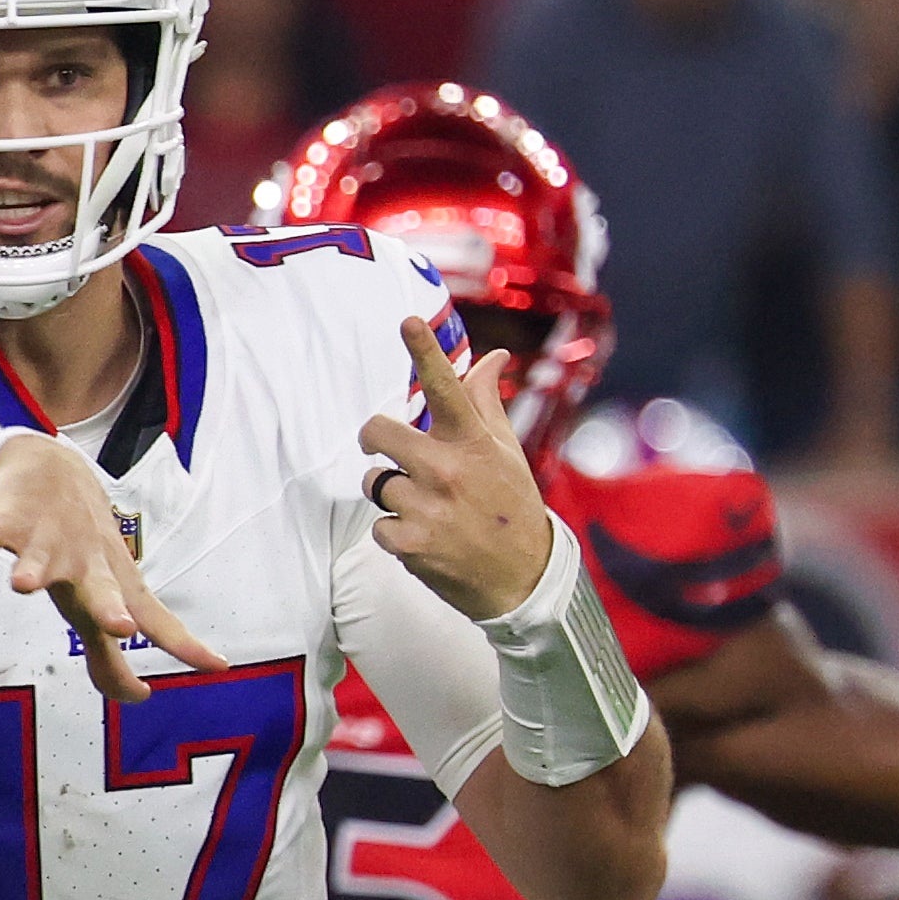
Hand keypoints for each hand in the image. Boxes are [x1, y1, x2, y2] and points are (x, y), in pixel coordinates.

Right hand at [0, 434, 225, 701]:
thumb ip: (112, 655)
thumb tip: (137, 697)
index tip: (219, 665)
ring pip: (41, 558)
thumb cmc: (80, 547)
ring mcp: (50, 538)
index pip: (154, 618)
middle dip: (108, 608)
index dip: (184, 643)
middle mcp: (87, 561)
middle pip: (101, 588)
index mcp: (113, 583)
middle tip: (120, 625)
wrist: (51, 466)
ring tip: (22, 585)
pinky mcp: (12, 518)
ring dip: (32, 569)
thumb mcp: (96, 601)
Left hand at [360, 318, 556, 620]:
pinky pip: (377, 524)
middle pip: (379, 432)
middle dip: (375, 438)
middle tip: (384, 447)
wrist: (524, 578)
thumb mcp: (505, 450)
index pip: (447, 387)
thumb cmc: (512, 504)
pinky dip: (394, 531)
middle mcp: (449, 469)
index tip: (409, 321)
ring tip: (424, 507)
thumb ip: (486, 401)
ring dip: (390, 493)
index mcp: (473, 441)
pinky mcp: (411, 544)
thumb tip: (493, 355)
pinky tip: (424, 536)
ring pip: (374, 482)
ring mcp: (429, 508)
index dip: (425, 351)